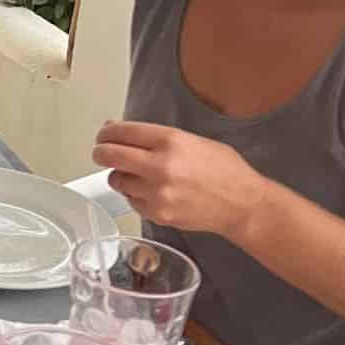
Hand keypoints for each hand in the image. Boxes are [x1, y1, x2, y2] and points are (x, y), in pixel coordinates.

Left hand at [91, 120, 261, 238]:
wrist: (242, 204)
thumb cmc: (224, 171)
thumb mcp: (193, 141)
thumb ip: (157, 138)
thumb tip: (122, 132)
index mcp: (171, 141)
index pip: (122, 131)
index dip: (107, 132)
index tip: (104, 135)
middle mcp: (160, 166)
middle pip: (109, 155)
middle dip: (101, 152)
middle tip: (102, 152)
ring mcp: (157, 192)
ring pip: (117, 180)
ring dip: (121, 176)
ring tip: (138, 175)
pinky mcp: (157, 214)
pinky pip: (131, 201)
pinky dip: (136, 196)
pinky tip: (153, 192)